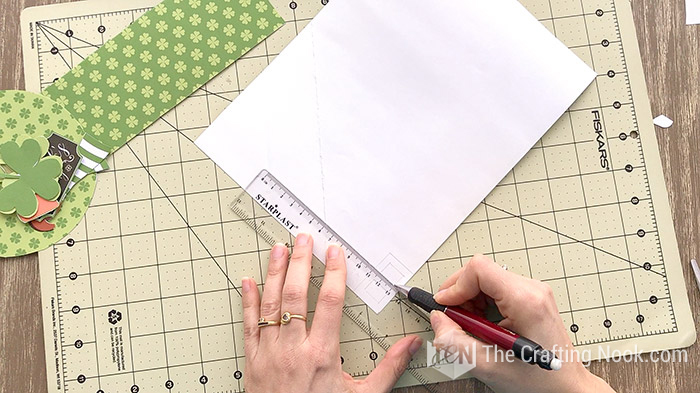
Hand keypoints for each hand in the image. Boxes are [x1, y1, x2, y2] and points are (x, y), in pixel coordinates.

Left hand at [241, 234, 422, 392]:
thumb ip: (388, 369)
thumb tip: (411, 345)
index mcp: (322, 355)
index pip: (330, 303)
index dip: (334, 273)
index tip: (335, 253)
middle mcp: (293, 350)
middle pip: (296, 296)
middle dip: (301, 263)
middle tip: (304, 238)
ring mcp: (269, 354)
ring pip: (270, 304)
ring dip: (275, 273)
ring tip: (279, 249)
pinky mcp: (252, 361)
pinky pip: (248, 325)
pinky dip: (248, 301)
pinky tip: (248, 282)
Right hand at [431, 255, 615, 392]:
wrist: (567, 387)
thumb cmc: (540, 380)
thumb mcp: (490, 366)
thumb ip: (456, 342)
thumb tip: (439, 320)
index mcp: (525, 301)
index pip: (480, 269)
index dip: (455, 286)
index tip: (445, 305)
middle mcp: (532, 289)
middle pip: (482, 271)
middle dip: (460, 293)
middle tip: (453, 319)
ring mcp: (533, 291)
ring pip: (487, 278)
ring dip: (470, 299)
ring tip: (471, 325)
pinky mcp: (531, 297)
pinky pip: (496, 287)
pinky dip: (481, 302)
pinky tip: (483, 324)